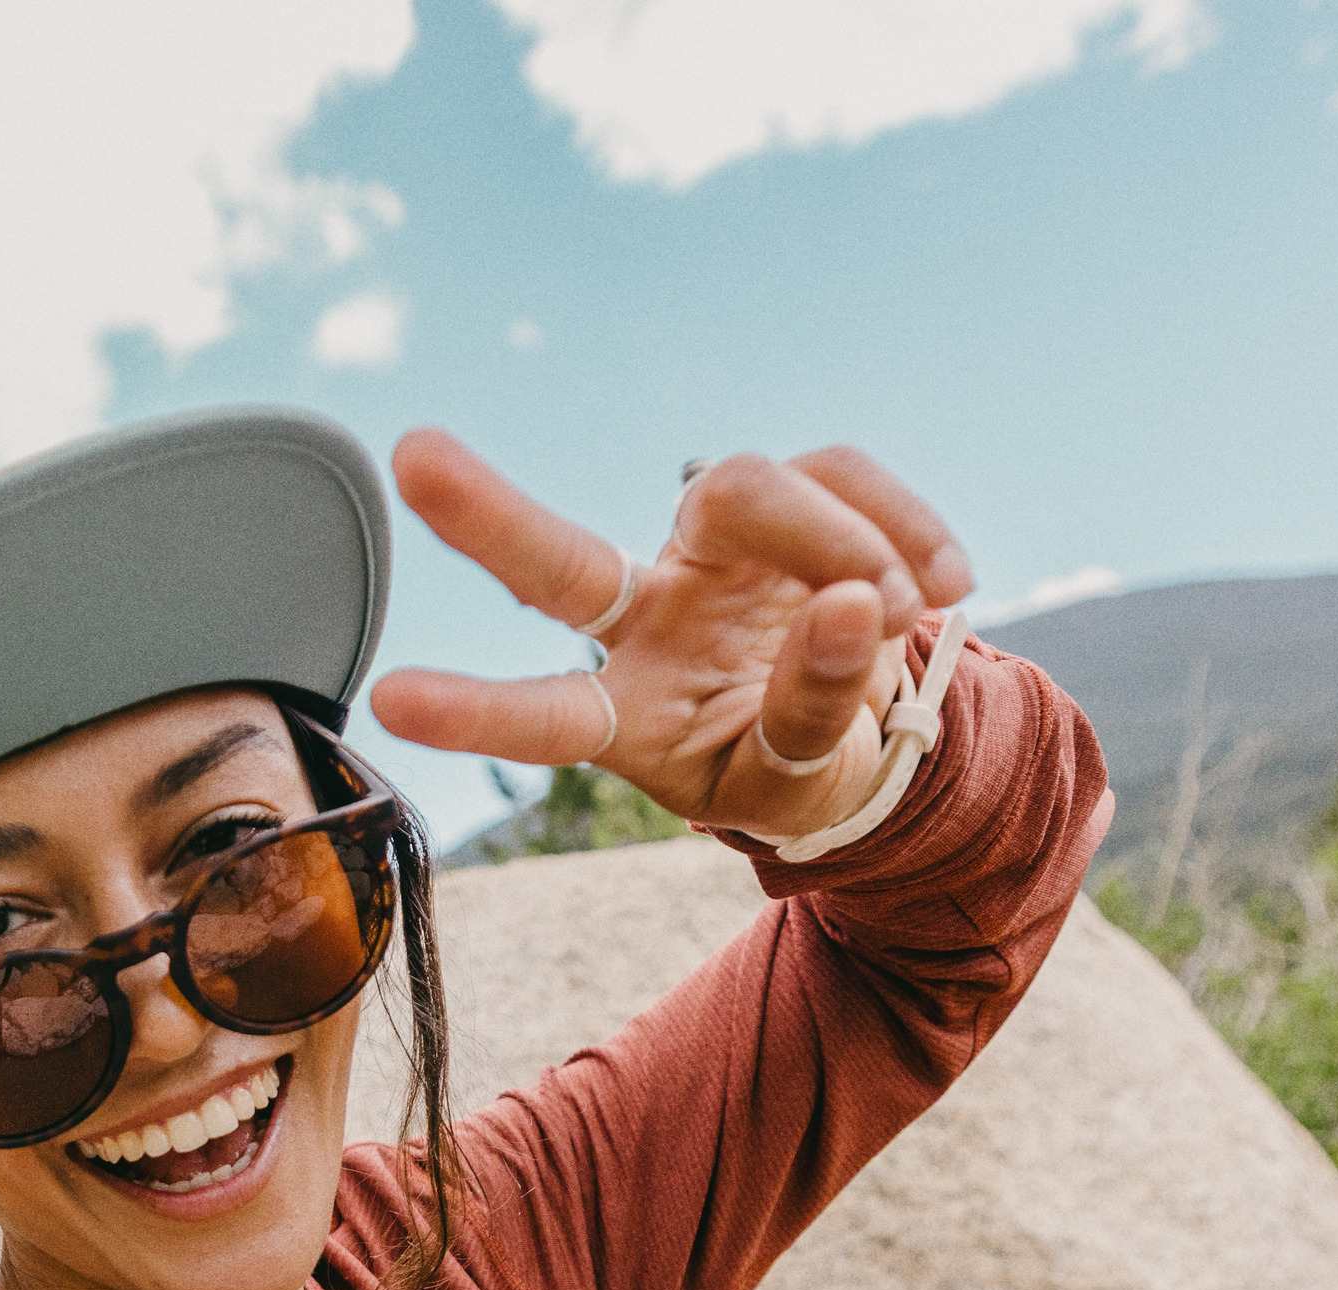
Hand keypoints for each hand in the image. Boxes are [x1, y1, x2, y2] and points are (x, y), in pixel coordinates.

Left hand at [368, 431, 974, 843]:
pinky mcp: (787, 495)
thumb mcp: (808, 784)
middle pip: (564, 561)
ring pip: (745, 489)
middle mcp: (645, 619)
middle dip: (487, 514)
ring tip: (900, 616)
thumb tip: (850, 607)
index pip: (546, 714)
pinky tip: (950, 585)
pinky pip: (841, 471)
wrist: (870, 729)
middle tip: (413, 457)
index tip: (387, 699)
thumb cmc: (805, 770)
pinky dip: (905, 524)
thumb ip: (816, 716)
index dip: (476, 711)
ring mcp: (707, 550)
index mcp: (628, 718)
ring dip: (839, 543)